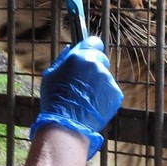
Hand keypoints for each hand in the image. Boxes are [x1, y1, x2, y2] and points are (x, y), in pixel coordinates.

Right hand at [29, 36, 122, 158]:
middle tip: (83, 83)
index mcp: (80, 57)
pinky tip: (92, 105)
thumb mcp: (51, 75)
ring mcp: (107, 79)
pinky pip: (110, 91)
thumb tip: (70, 50)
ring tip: (85, 99)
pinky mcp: (116, 94)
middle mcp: (96, 65)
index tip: (88, 55)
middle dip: (94, 68)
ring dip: (98, 84)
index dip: (91, 48)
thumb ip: (64, 60)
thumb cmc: (54, 100)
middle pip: (100, 60)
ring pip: (104, 77)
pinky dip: (104, 97)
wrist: (66, 123)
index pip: (94, 42)